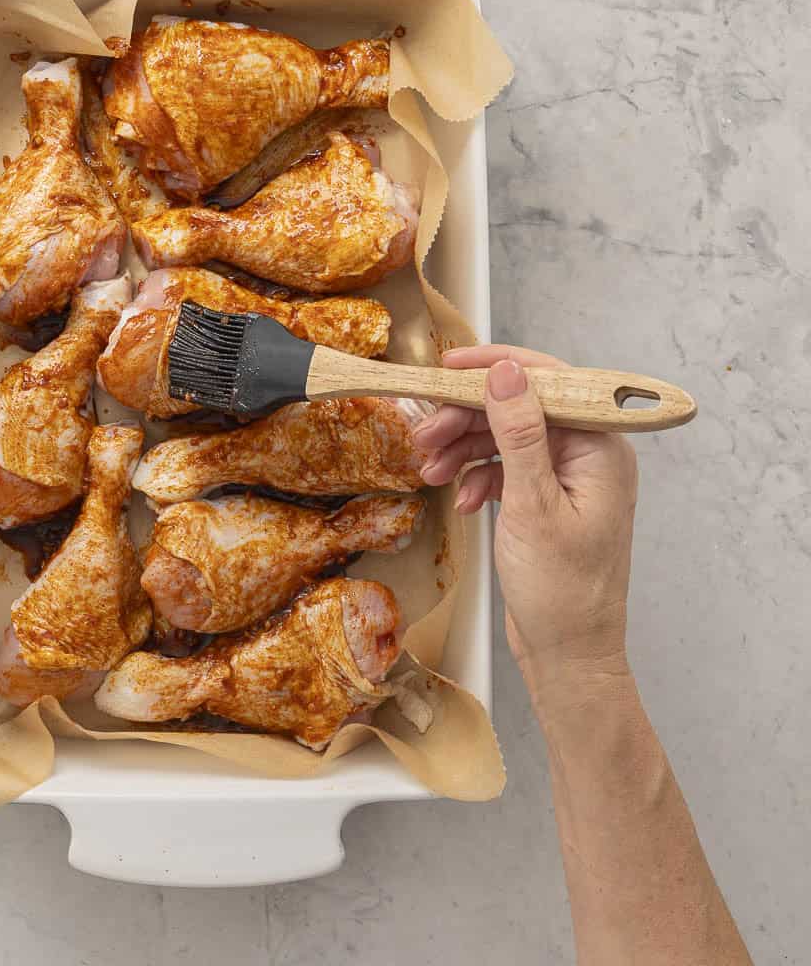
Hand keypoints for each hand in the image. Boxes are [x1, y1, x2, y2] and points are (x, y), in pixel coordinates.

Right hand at [414, 345, 638, 696]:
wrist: (568, 656)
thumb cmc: (562, 591)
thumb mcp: (532, 505)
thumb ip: (519, 433)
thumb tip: (507, 372)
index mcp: (601, 448)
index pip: (547, 382)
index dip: (494, 368)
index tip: (446, 367)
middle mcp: (590, 455)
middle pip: (520, 408)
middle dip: (468, 417)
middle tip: (423, 431)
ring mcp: (569, 478)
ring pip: (507, 438)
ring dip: (465, 448)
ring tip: (427, 467)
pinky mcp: (549, 499)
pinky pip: (507, 468)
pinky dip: (478, 477)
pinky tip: (461, 498)